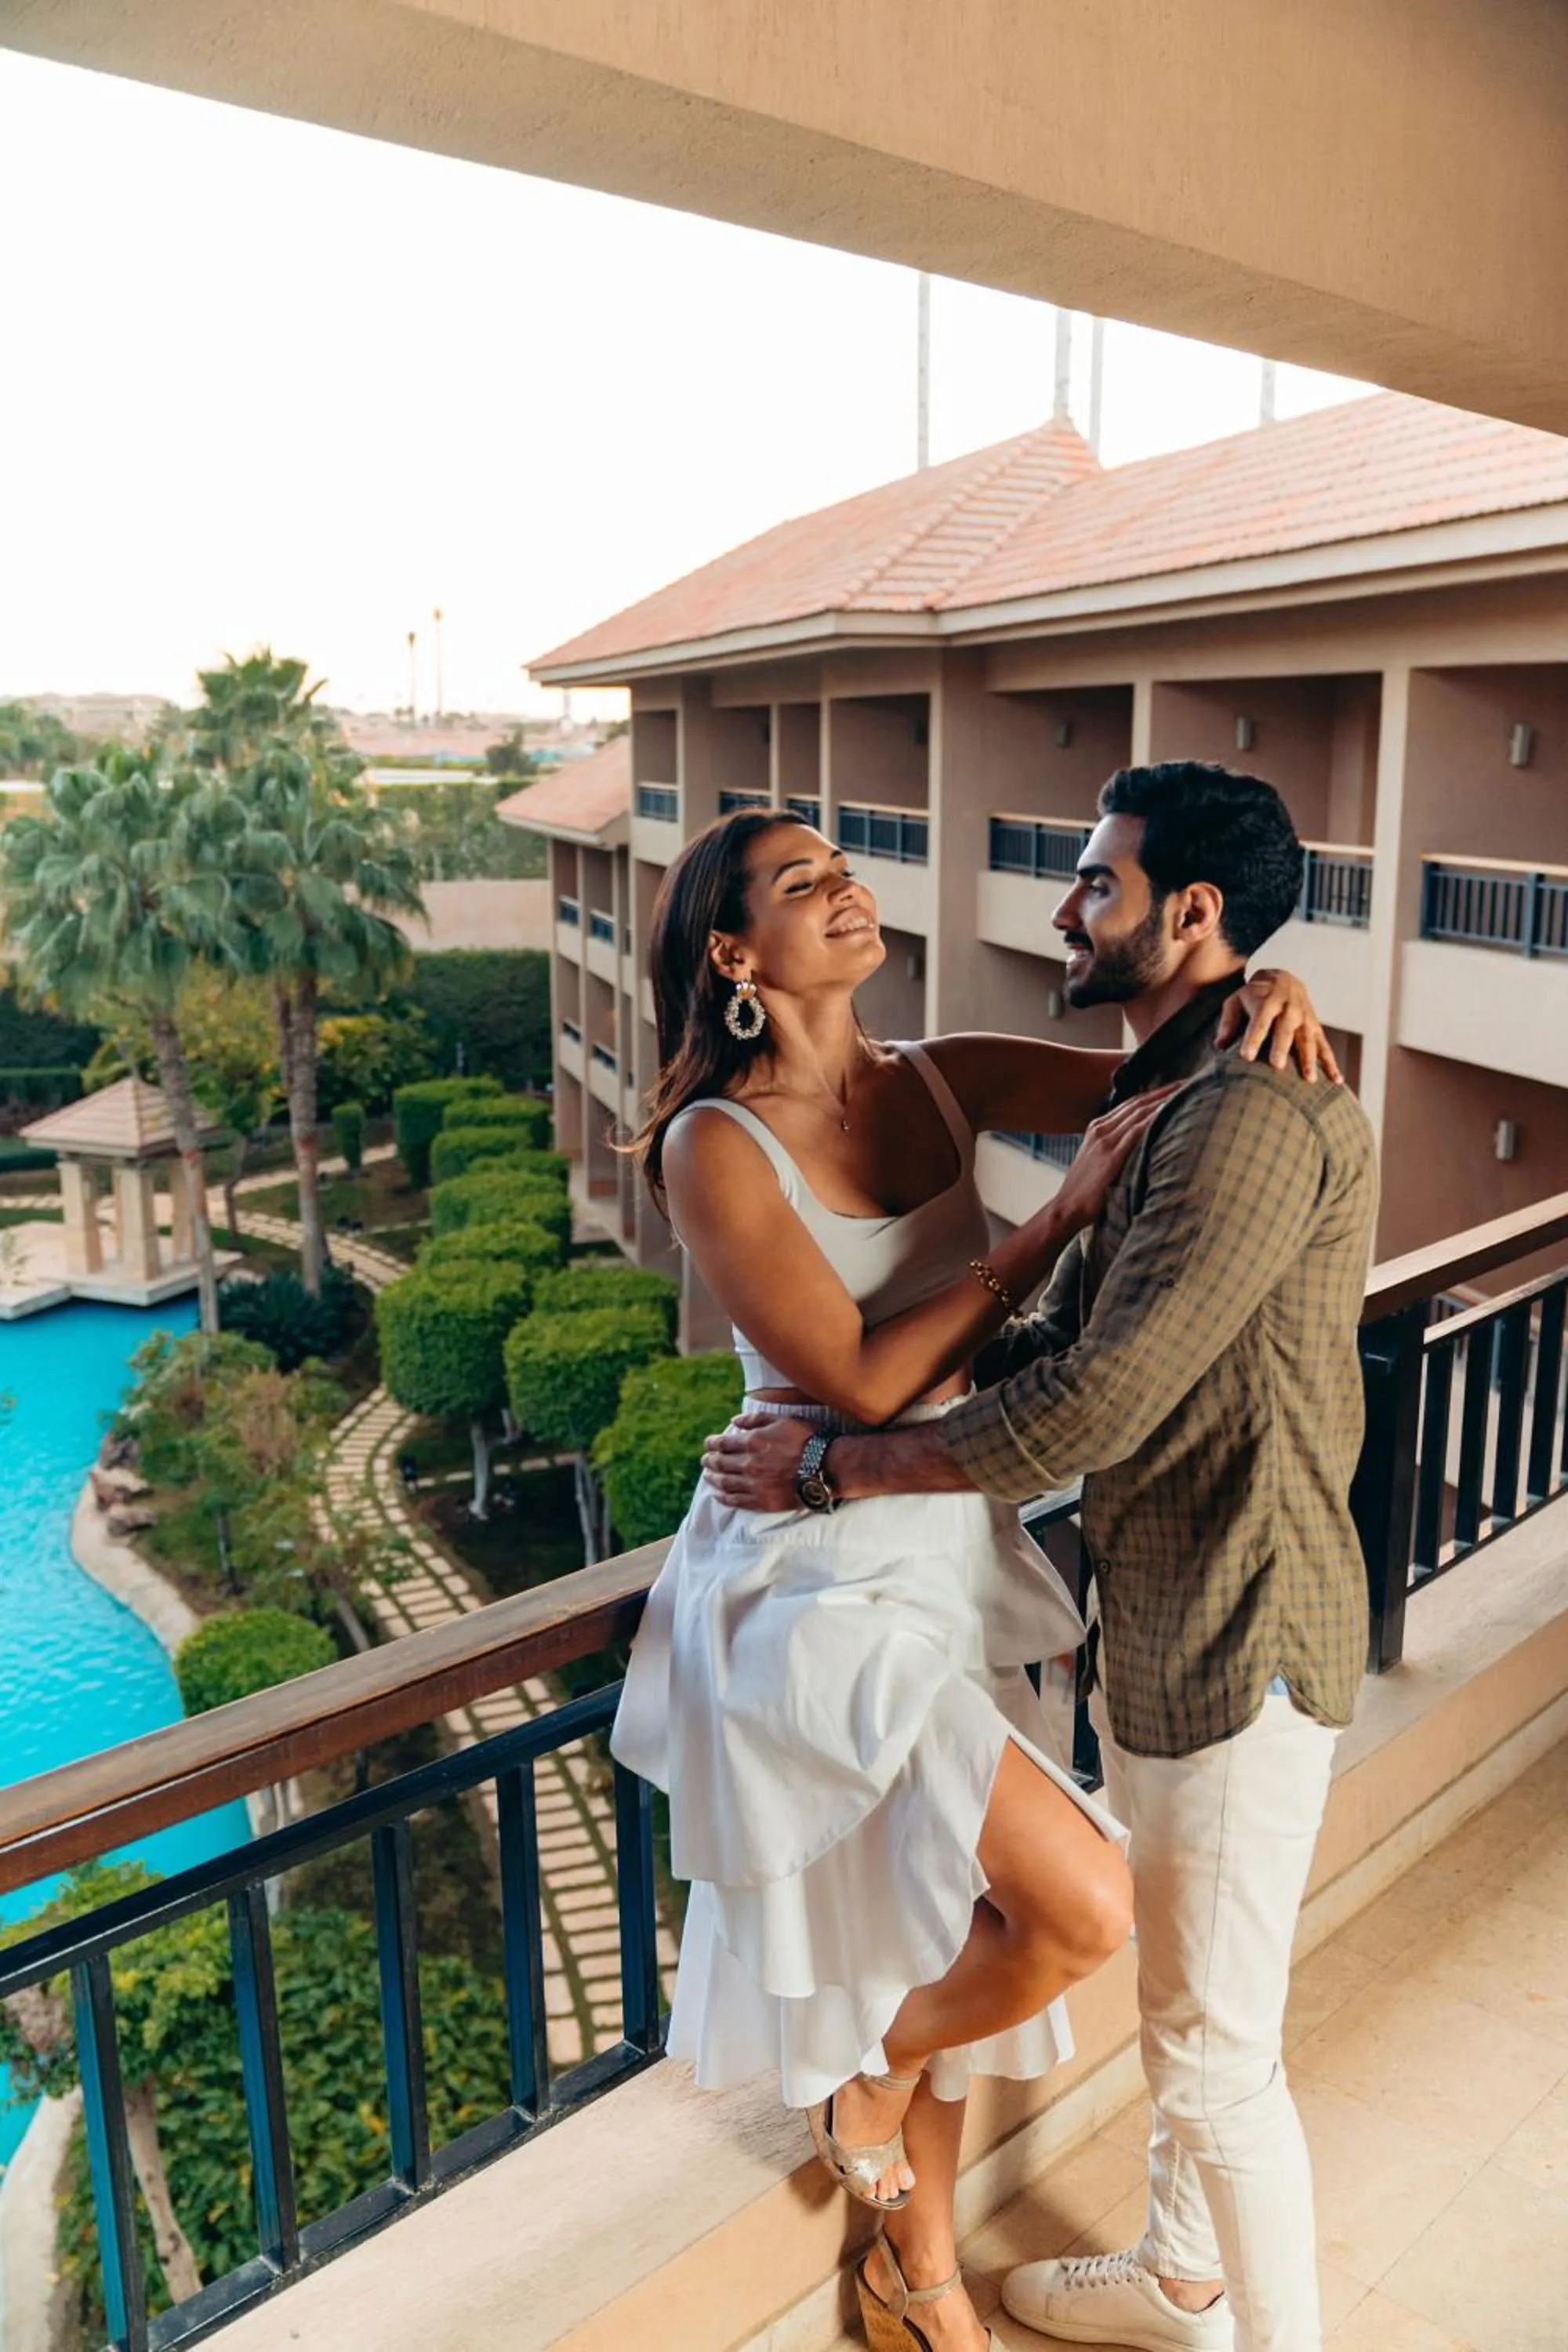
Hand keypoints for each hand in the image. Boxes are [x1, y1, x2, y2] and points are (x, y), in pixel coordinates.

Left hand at [701, 1412, 814, 1511]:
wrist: (826, 1467)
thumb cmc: (807, 1439)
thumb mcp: (782, 1420)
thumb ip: (756, 1419)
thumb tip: (734, 1420)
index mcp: (753, 1442)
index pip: (723, 1443)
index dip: (712, 1443)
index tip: (708, 1444)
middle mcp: (749, 1464)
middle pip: (721, 1463)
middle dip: (710, 1461)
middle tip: (705, 1460)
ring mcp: (754, 1484)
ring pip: (725, 1482)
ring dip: (713, 1478)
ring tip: (707, 1476)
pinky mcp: (762, 1501)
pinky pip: (737, 1501)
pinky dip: (724, 1497)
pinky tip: (718, 1495)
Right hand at [1051, 1087, 1176, 1235]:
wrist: (1066, 1208)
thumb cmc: (1085, 1190)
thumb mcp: (1096, 1160)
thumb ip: (1114, 1147)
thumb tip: (1139, 1146)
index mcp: (1097, 1127)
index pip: (1130, 1104)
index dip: (1153, 1093)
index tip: (1174, 1087)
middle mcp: (1100, 1129)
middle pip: (1137, 1102)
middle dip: (1163, 1090)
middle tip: (1186, 1081)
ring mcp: (1105, 1141)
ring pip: (1139, 1112)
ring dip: (1163, 1099)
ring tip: (1184, 1090)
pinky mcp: (1111, 1156)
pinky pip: (1136, 1131)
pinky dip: (1152, 1118)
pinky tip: (1168, 1110)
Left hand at [1217, 969, 1342, 1082]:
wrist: (1284, 979)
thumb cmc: (1255, 995)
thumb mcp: (1236, 1000)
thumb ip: (1228, 1022)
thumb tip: (1219, 1045)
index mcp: (1267, 1002)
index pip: (1259, 1022)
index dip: (1253, 1038)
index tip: (1246, 1056)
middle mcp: (1288, 1009)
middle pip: (1285, 1030)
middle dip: (1282, 1047)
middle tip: (1277, 1066)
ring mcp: (1305, 1019)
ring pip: (1308, 1039)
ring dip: (1309, 1059)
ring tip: (1309, 1080)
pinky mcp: (1316, 1027)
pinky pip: (1325, 1046)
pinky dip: (1331, 1063)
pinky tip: (1336, 1080)